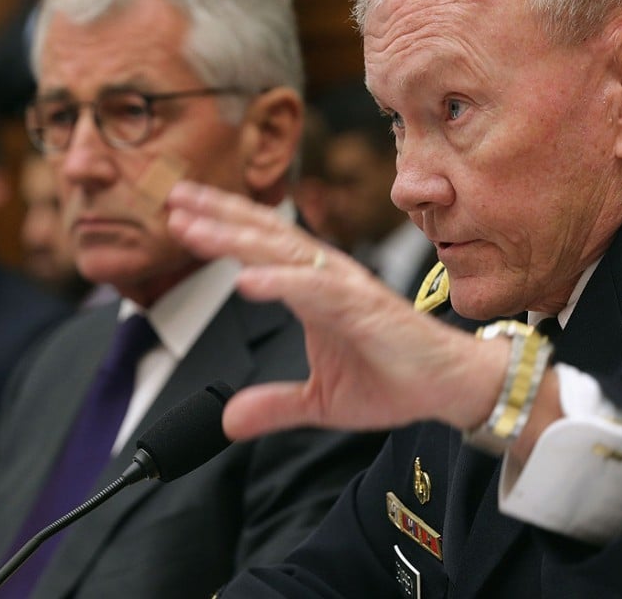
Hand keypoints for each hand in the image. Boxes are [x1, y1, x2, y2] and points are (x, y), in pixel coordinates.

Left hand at [166, 181, 507, 440]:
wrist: (446, 387)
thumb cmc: (393, 379)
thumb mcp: (319, 402)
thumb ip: (273, 405)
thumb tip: (229, 420)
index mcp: (314, 290)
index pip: (261, 249)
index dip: (221, 229)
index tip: (181, 216)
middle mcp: (327, 278)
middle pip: (265, 237)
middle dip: (218, 217)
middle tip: (175, 201)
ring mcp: (346, 289)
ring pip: (285, 254)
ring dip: (238, 240)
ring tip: (196, 231)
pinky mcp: (365, 308)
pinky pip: (317, 290)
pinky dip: (282, 281)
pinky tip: (248, 280)